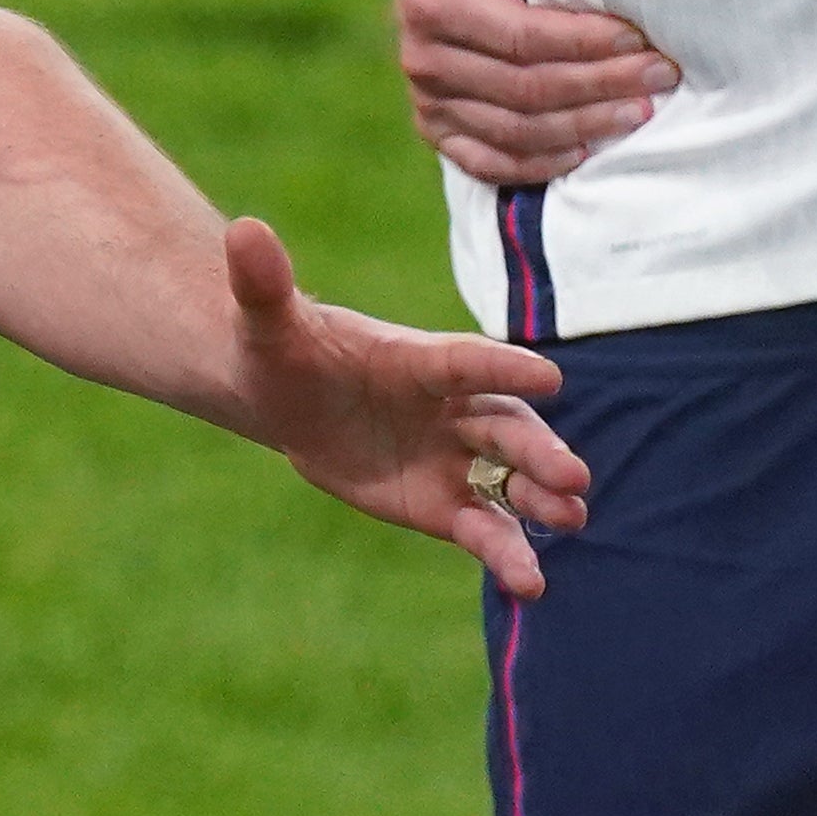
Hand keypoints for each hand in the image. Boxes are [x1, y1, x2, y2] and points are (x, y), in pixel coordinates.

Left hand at [217, 215, 583, 600]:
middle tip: (572, 475)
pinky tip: (530, 585)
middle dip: (539, 450)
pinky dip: (507, 555)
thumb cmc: (283, 351)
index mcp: (418, 359)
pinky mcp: (445, 504)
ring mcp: (455, 458)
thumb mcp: (266, 323)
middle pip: (506, 426)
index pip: (465, 360)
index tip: (548, 376)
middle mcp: (451, 408)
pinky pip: (483, 529)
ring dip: (542, 502)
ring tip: (571, 519)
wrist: (289, 399)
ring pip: (509, 481)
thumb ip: (263, 284)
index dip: (502, 367)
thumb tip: (243, 230)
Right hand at [395, 0, 666, 184]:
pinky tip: (585, 152)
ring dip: (585, 126)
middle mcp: (422, 56)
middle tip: (661, 78)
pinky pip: (488, 162)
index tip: (639, 39)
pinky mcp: (435, 127)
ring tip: (640, 113)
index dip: (585, 44)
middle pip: (527, 90)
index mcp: (431, 1)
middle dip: (602, 85)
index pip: (521, 37)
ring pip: (517, 131)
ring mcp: (427, 98)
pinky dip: (539, 164)